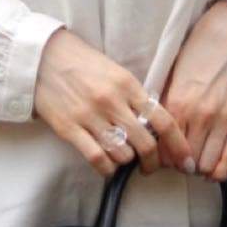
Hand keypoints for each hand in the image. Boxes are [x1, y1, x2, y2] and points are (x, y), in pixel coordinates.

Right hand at [33, 28, 196, 179]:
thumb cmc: (82, 63)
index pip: (163, 119)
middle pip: (146, 143)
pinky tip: (107, 167)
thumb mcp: (116, 71)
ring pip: (123, 154)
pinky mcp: (69, 129)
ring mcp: (90, 116)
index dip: (178, 144)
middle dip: (154, 162)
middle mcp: (112, 101)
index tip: (184, 159)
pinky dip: (107, 169)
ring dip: (127, 162)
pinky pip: (96, 158)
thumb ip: (135, 95)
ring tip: (124, 158)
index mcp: (127, 84)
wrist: (43, 58)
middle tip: (152, 167)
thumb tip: (155, 123)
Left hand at [157, 0, 226, 181]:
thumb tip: (154, 125)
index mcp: (177, 102)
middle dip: (178, 164)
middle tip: (177, 161)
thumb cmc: (204, 44)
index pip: (162, 146)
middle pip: (184, 159)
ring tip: (195, 164)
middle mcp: (200, 115)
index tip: (159, 157)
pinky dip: (221, 170)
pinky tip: (214, 171)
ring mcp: (225, 118)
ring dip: (198, 168)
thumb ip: (165, 99)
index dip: (159, 157)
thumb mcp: (175, 70)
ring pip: (207, 163)